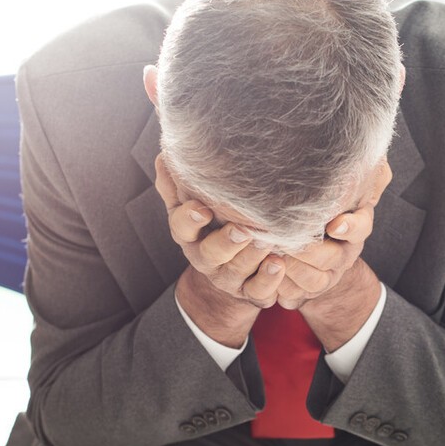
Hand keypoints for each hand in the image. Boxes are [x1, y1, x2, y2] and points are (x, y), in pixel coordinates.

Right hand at [154, 154, 285, 308]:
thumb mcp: (187, 206)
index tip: (202, 209)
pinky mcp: (251, 291)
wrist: (229, 274)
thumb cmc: (210, 228)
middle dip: (226, 242)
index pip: (181, 227)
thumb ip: (176, 184)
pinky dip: (270, 278)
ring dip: (252, 256)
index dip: (190, 219)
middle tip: (242, 230)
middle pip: (211, 253)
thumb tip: (165, 154)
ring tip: (268, 241)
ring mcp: (228, 277)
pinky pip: (259, 290)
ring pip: (237, 270)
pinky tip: (279, 264)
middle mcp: (206, 258)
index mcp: (189, 235)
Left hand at [274, 160, 387, 309]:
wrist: (306, 245)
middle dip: (308, 251)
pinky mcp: (305, 292)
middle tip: (284, 239)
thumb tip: (376, 153)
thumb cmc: (322, 204)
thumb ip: (362, 169)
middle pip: (332, 258)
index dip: (349, 227)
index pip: (360, 227)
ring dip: (292, 270)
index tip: (334, 225)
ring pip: (314, 281)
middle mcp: (343, 254)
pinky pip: (294, 297)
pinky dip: (279, 288)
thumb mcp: (344, 182)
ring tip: (271, 253)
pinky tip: (264, 272)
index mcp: (355, 226)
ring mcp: (326, 276)